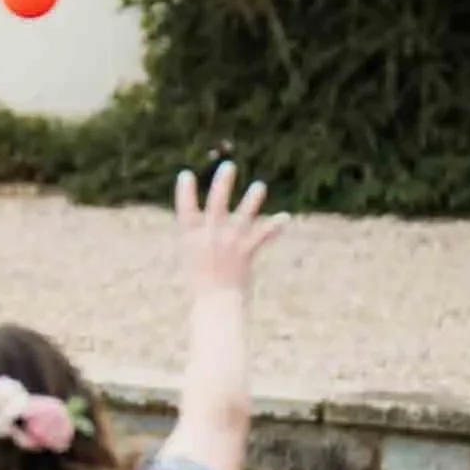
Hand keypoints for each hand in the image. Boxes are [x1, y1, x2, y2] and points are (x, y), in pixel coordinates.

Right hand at [176, 161, 286, 298]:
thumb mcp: (193, 254)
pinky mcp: (246, 251)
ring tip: (259, 187)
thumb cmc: (200, 280)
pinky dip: (275, 226)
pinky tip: (285, 218)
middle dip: (223, 184)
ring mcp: (229, 242)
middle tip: (229, 166)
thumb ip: (201, 233)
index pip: (185, 208)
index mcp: (191, 237)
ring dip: (252, 200)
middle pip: (217, 204)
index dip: (185, 191)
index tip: (185, 174)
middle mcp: (210, 235)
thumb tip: (213, 214)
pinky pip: (263, 234)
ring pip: (244, 215)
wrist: (215, 302)